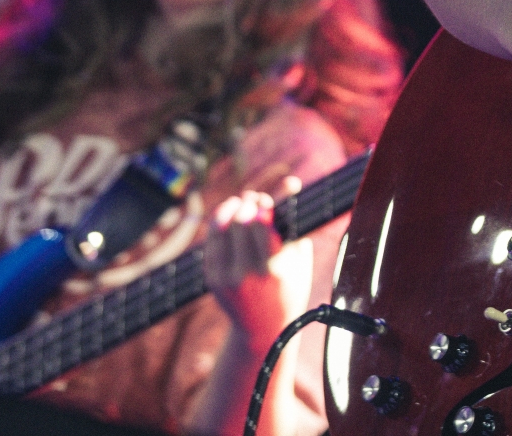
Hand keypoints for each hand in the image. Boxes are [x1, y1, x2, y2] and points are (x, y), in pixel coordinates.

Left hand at [202, 183, 310, 352]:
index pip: (260, 224)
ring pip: (222, 228)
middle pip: (239, 222)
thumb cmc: (290, 286)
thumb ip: (293, 220)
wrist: (266, 328)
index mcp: (274, 268)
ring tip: (240, 202)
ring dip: (231, 209)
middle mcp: (246, 273)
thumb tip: (291, 183)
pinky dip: (219, 223)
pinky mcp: (213, 278)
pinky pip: (212, 241)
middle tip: (254, 197)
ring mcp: (226, 276)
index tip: (266, 200)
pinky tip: (229, 215)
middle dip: (247, 204)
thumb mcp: (299, 256)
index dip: (262, 205)